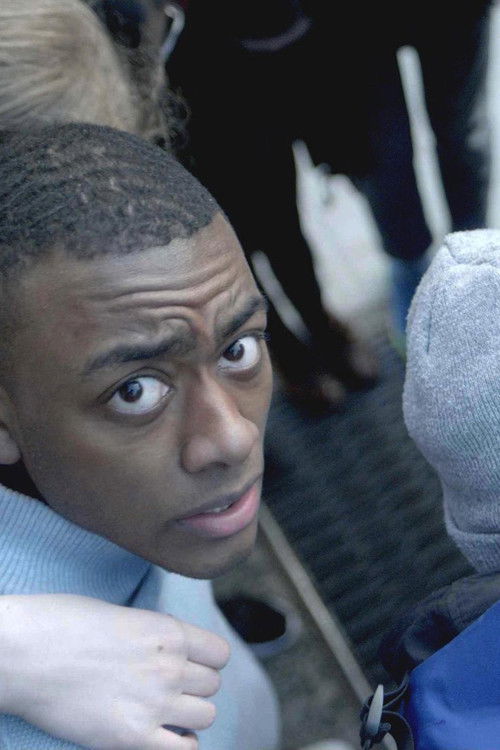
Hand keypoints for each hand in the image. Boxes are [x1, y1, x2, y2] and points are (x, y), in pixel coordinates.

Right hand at [0, 594, 229, 748]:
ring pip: (206, 716)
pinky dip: (180, 746)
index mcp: (168, 632)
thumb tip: (172, 652)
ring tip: (165, 712)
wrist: (25, 654)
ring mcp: (154, 704)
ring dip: (189, 715)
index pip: (220, 653)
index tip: (191, 664)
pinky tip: (165, 737)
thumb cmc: (64, 624)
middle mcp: (169, 667)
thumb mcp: (123, 616)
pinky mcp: (133, 738)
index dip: (207, 660)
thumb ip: (156, 637)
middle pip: (213, 685)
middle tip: (169, 688)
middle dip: (194, 687)